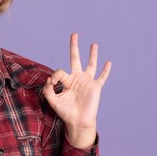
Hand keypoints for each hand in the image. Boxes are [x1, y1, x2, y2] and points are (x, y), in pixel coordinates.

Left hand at [43, 32, 111, 148]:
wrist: (78, 121)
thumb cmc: (65, 112)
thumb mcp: (53, 101)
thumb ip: (48, 90)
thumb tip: (49, 79)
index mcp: (66, 81)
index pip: (60, 71)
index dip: (55, 75)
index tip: (52, 83)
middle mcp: (77, 78)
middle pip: (75, 58)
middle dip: (74, 46)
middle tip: (74, 34)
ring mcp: (87, 82)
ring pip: (91, 64)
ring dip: (92, 54)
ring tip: (93, 44)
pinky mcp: (96, 87)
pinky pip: (102, 77)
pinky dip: (105, 70)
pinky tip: (108, 62)